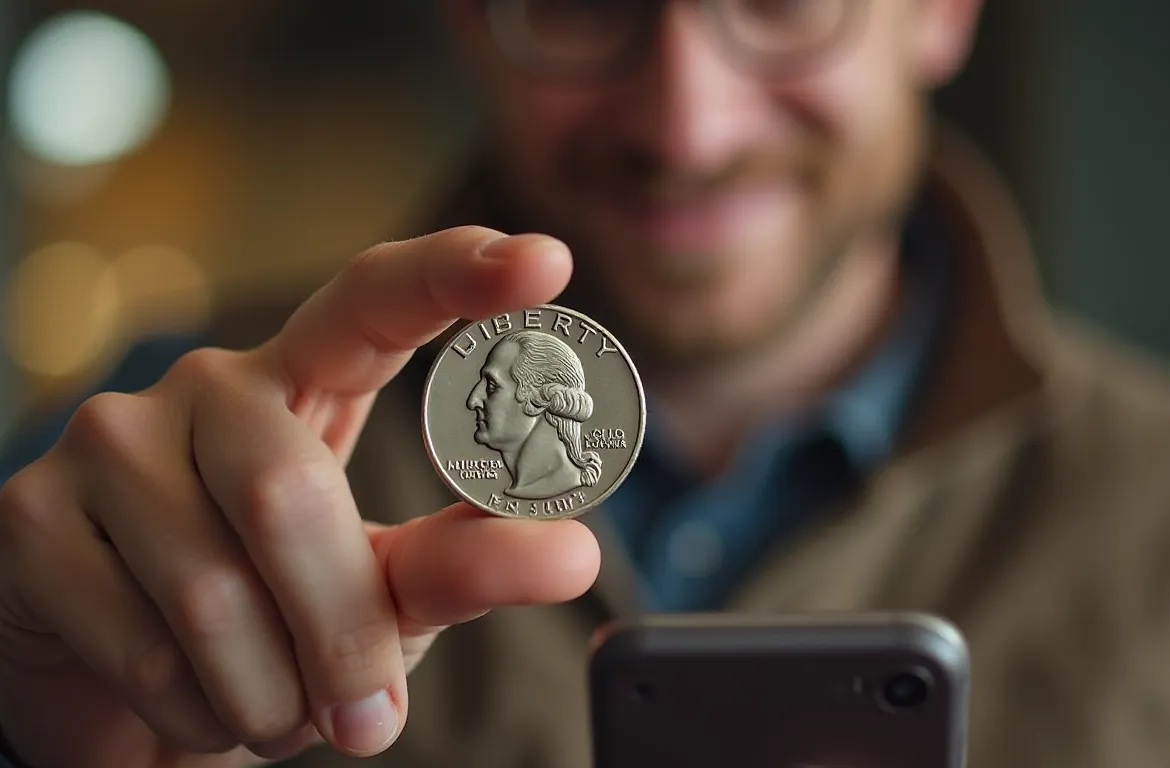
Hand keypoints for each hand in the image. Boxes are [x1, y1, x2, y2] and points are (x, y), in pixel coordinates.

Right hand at [0, 228, 600, 766]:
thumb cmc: (281, 623)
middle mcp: (207, 387)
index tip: (545, 262)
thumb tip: (568, 554)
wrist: (132, 701)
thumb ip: (465, 564)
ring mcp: (107, 439)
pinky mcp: (29, 515)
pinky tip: (191, 700)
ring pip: (212, 586)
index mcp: (309, 379)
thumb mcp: (387, 591)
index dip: (454, 273)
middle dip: (339, 632)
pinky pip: (139, 640)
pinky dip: (193, 708)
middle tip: (364, 714)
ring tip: (275, 706)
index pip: (377, 299)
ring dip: (268, 691)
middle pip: (289, 492)